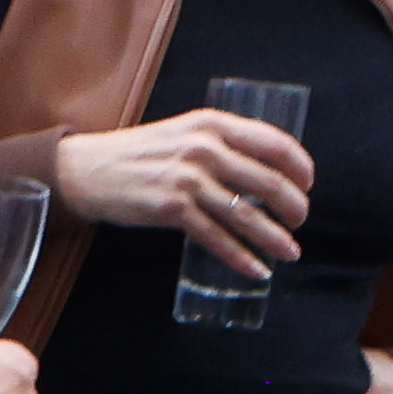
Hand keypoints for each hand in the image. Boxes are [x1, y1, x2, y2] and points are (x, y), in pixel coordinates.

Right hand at [50, 108, 313, 277]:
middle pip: (268, 182)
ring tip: (290, 252)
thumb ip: (221, 143)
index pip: (276, 144)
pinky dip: (240, 257)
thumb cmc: (138, 153)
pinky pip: (216, 237)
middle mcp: (203, 148)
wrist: (85, 169)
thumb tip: (266, 172)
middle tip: (299, 222)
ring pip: (247, 215)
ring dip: (275, 238)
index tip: (307, 185)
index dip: (300, 168)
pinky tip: (256, 269)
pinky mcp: (170, 209)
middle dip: (294, 208)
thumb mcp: (183, 132)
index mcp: (212, 124)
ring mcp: (186, 179)